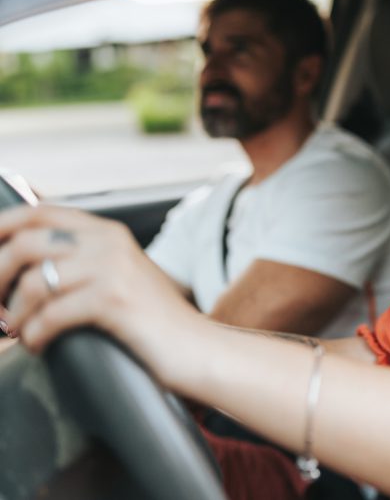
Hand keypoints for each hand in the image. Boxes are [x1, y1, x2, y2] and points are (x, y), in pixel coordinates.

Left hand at [0, 205, 202, 380]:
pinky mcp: (114, 300)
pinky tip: (40, 345)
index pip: (39, 212)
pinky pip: (50, 314)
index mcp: (108, 232)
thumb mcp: (120, 277)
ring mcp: (114, 269)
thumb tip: (22, 267)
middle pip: (27, 243)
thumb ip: (82, 262)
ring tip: (20, 332)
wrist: (198, 349)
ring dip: (14, 314)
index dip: (1, 228)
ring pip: (33, 281)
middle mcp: (110, 242)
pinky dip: (35, 334)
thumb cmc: (155, 322)